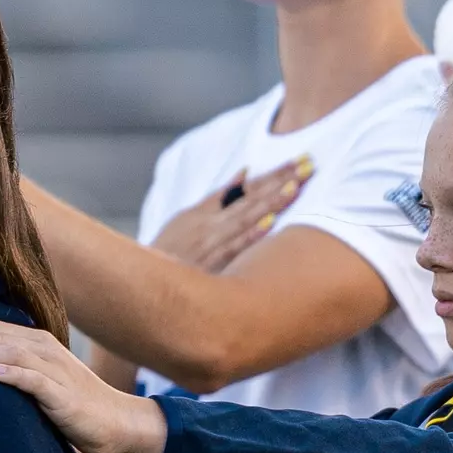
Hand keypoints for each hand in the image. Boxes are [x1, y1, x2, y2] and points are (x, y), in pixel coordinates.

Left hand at [0, 319, 168, 452]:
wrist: (117, 423)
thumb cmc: (73, 407)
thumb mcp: (39, 383)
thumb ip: (13, 373)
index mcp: (36, 343)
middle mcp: (44, 349)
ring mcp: (55, 370)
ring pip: (9, 351)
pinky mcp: (64, 394)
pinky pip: (36, 379)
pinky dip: (13, 373)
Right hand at [153, 157, 313, 271]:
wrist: (143, 293)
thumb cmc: (168, 255)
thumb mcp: (186, 220)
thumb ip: (218, 198)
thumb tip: (246, 172)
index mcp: (206, 213)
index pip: (247, 189)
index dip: (274, 174)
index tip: (302, 160)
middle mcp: (210, 226)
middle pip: (251, 199)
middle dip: (281, 181)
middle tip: (309, 164)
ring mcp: (210, 246)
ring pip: (246, 219)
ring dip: (270, 202)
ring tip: (295, 186)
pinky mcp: (209, 268)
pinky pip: (233, 249)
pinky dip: (250, 234)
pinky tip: (270, 222)